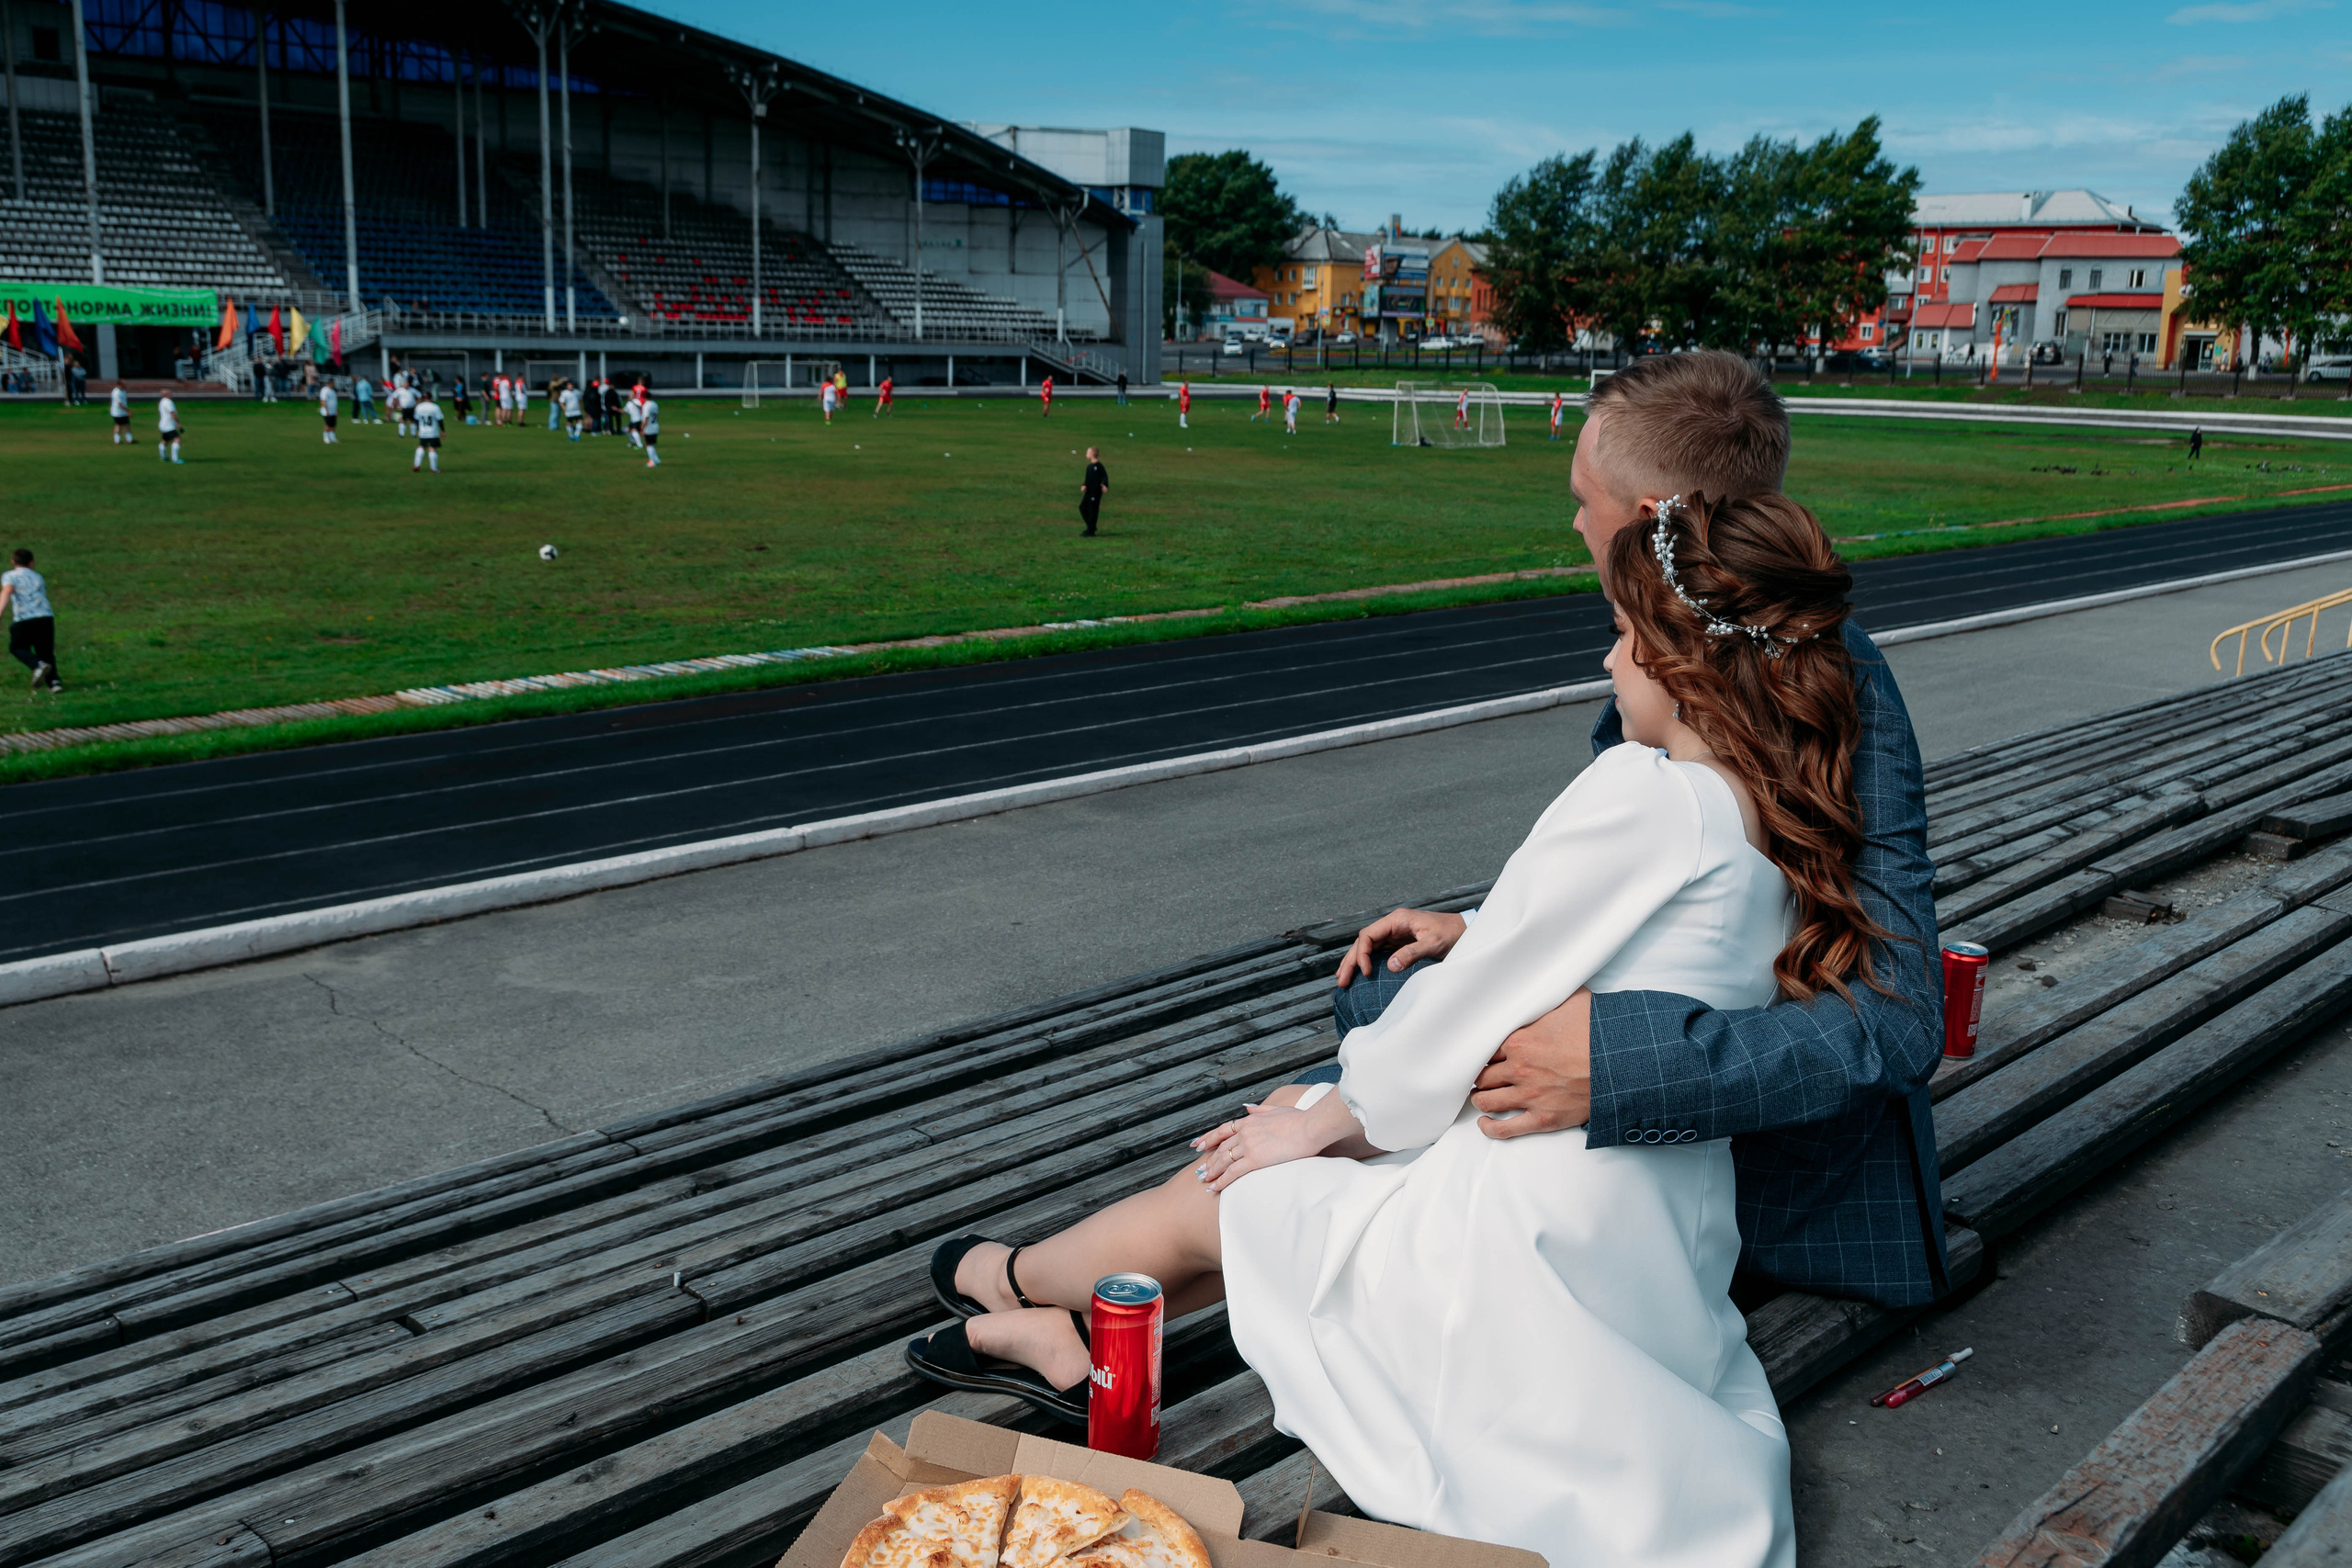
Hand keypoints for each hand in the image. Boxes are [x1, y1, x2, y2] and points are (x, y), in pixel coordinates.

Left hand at [1190, 1102, 1331, 1191]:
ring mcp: (1248, 1146)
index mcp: (1249, 1121)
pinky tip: (1214, 1187)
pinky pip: (1232, 1172)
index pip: (1223, 1131)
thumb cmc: (1299, 1119)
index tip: (1198, 1144)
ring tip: (1205, 1181)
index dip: (1209, 1138)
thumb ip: (1260, 1110)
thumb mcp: (1277, 1109)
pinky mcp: (1255, 1160)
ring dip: (1212, 1172)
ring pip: (1223, 1161)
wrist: (1309, 1127)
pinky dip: (1221, 1181)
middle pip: (1221, 1149)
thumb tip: (1247, 1107)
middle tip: (1200, 1170)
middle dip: (1209, 1160)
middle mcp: (1244, 1133)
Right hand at [1334, 908, 1466, 987]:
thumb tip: (1390, 966)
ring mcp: (1395, 934)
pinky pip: (1377, 952)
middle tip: (1341, 981)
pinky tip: (1360, 973)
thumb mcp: (1433, 943)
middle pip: (1363, 942)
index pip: (1368, 935)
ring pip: (1368, 947)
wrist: (1465, 930)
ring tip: (1343, 979)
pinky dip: (1366, 962)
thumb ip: (1412, 953)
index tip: (1365, 972)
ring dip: (1355, 962)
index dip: (1362, 953)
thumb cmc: (1451, 933)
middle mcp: (1392, 925)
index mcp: (1397, 920)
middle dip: (1351, 961)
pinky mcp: (1399, 943)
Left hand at [1470, 990, 1591, 1138]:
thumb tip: (1548, 981)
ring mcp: (1530, 1096)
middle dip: (1479, 1076)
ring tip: (1480, 1097)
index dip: (1482, 1053)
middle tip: (1480, 1077)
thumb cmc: (1600, 1030)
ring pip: (1487, 1101)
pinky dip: (1490, 1128)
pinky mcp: (1543, 1119)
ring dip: (1480, 1099)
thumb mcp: (1573, 999)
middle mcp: (1519, 1069)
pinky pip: (1506, 1129)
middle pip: (1482, 1076)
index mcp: (1520, 1040)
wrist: (1622, 1062)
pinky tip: (1485, 1124)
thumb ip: (1551, 994)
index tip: (1483, 1055)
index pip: (1484, 1049)